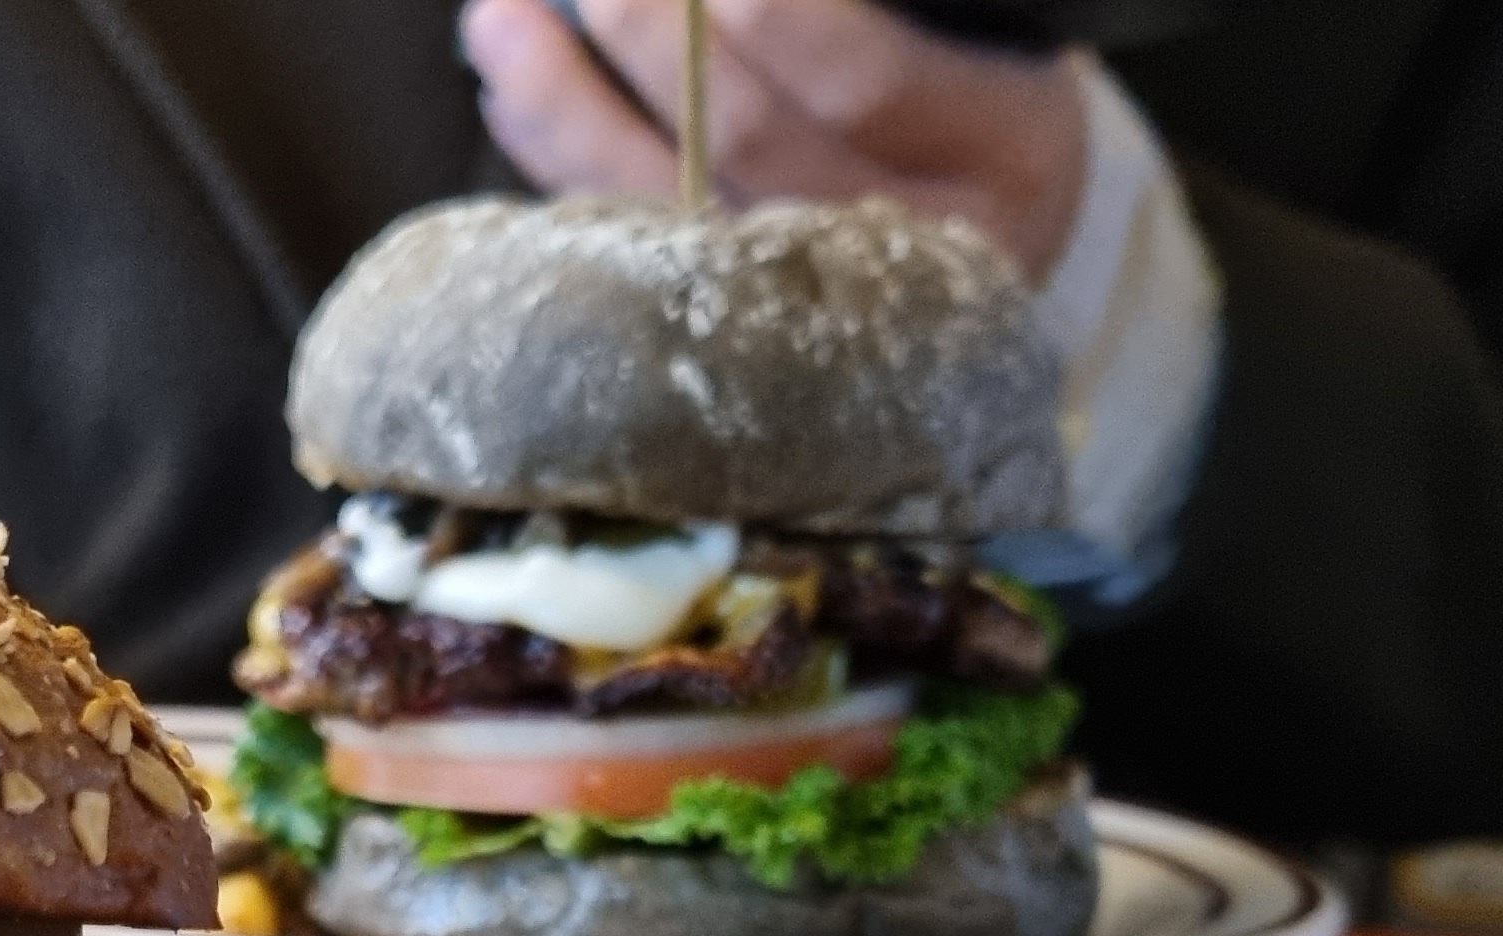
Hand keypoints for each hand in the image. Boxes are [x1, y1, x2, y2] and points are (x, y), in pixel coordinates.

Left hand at [460, 0, 1090, 281]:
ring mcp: (828, 313)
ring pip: (672, 213)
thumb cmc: (966, 91)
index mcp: (1002, 148)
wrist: (992, 221)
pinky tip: (513, 98)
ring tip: (500, 20)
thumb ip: (848, 12)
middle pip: (752, 149)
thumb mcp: (958, 31)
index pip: (861, 77)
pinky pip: (635, 252)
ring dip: (567, 107)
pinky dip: (562, 168)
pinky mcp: (743, 336)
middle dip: (650, 44)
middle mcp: (923, 251)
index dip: (766, 14)